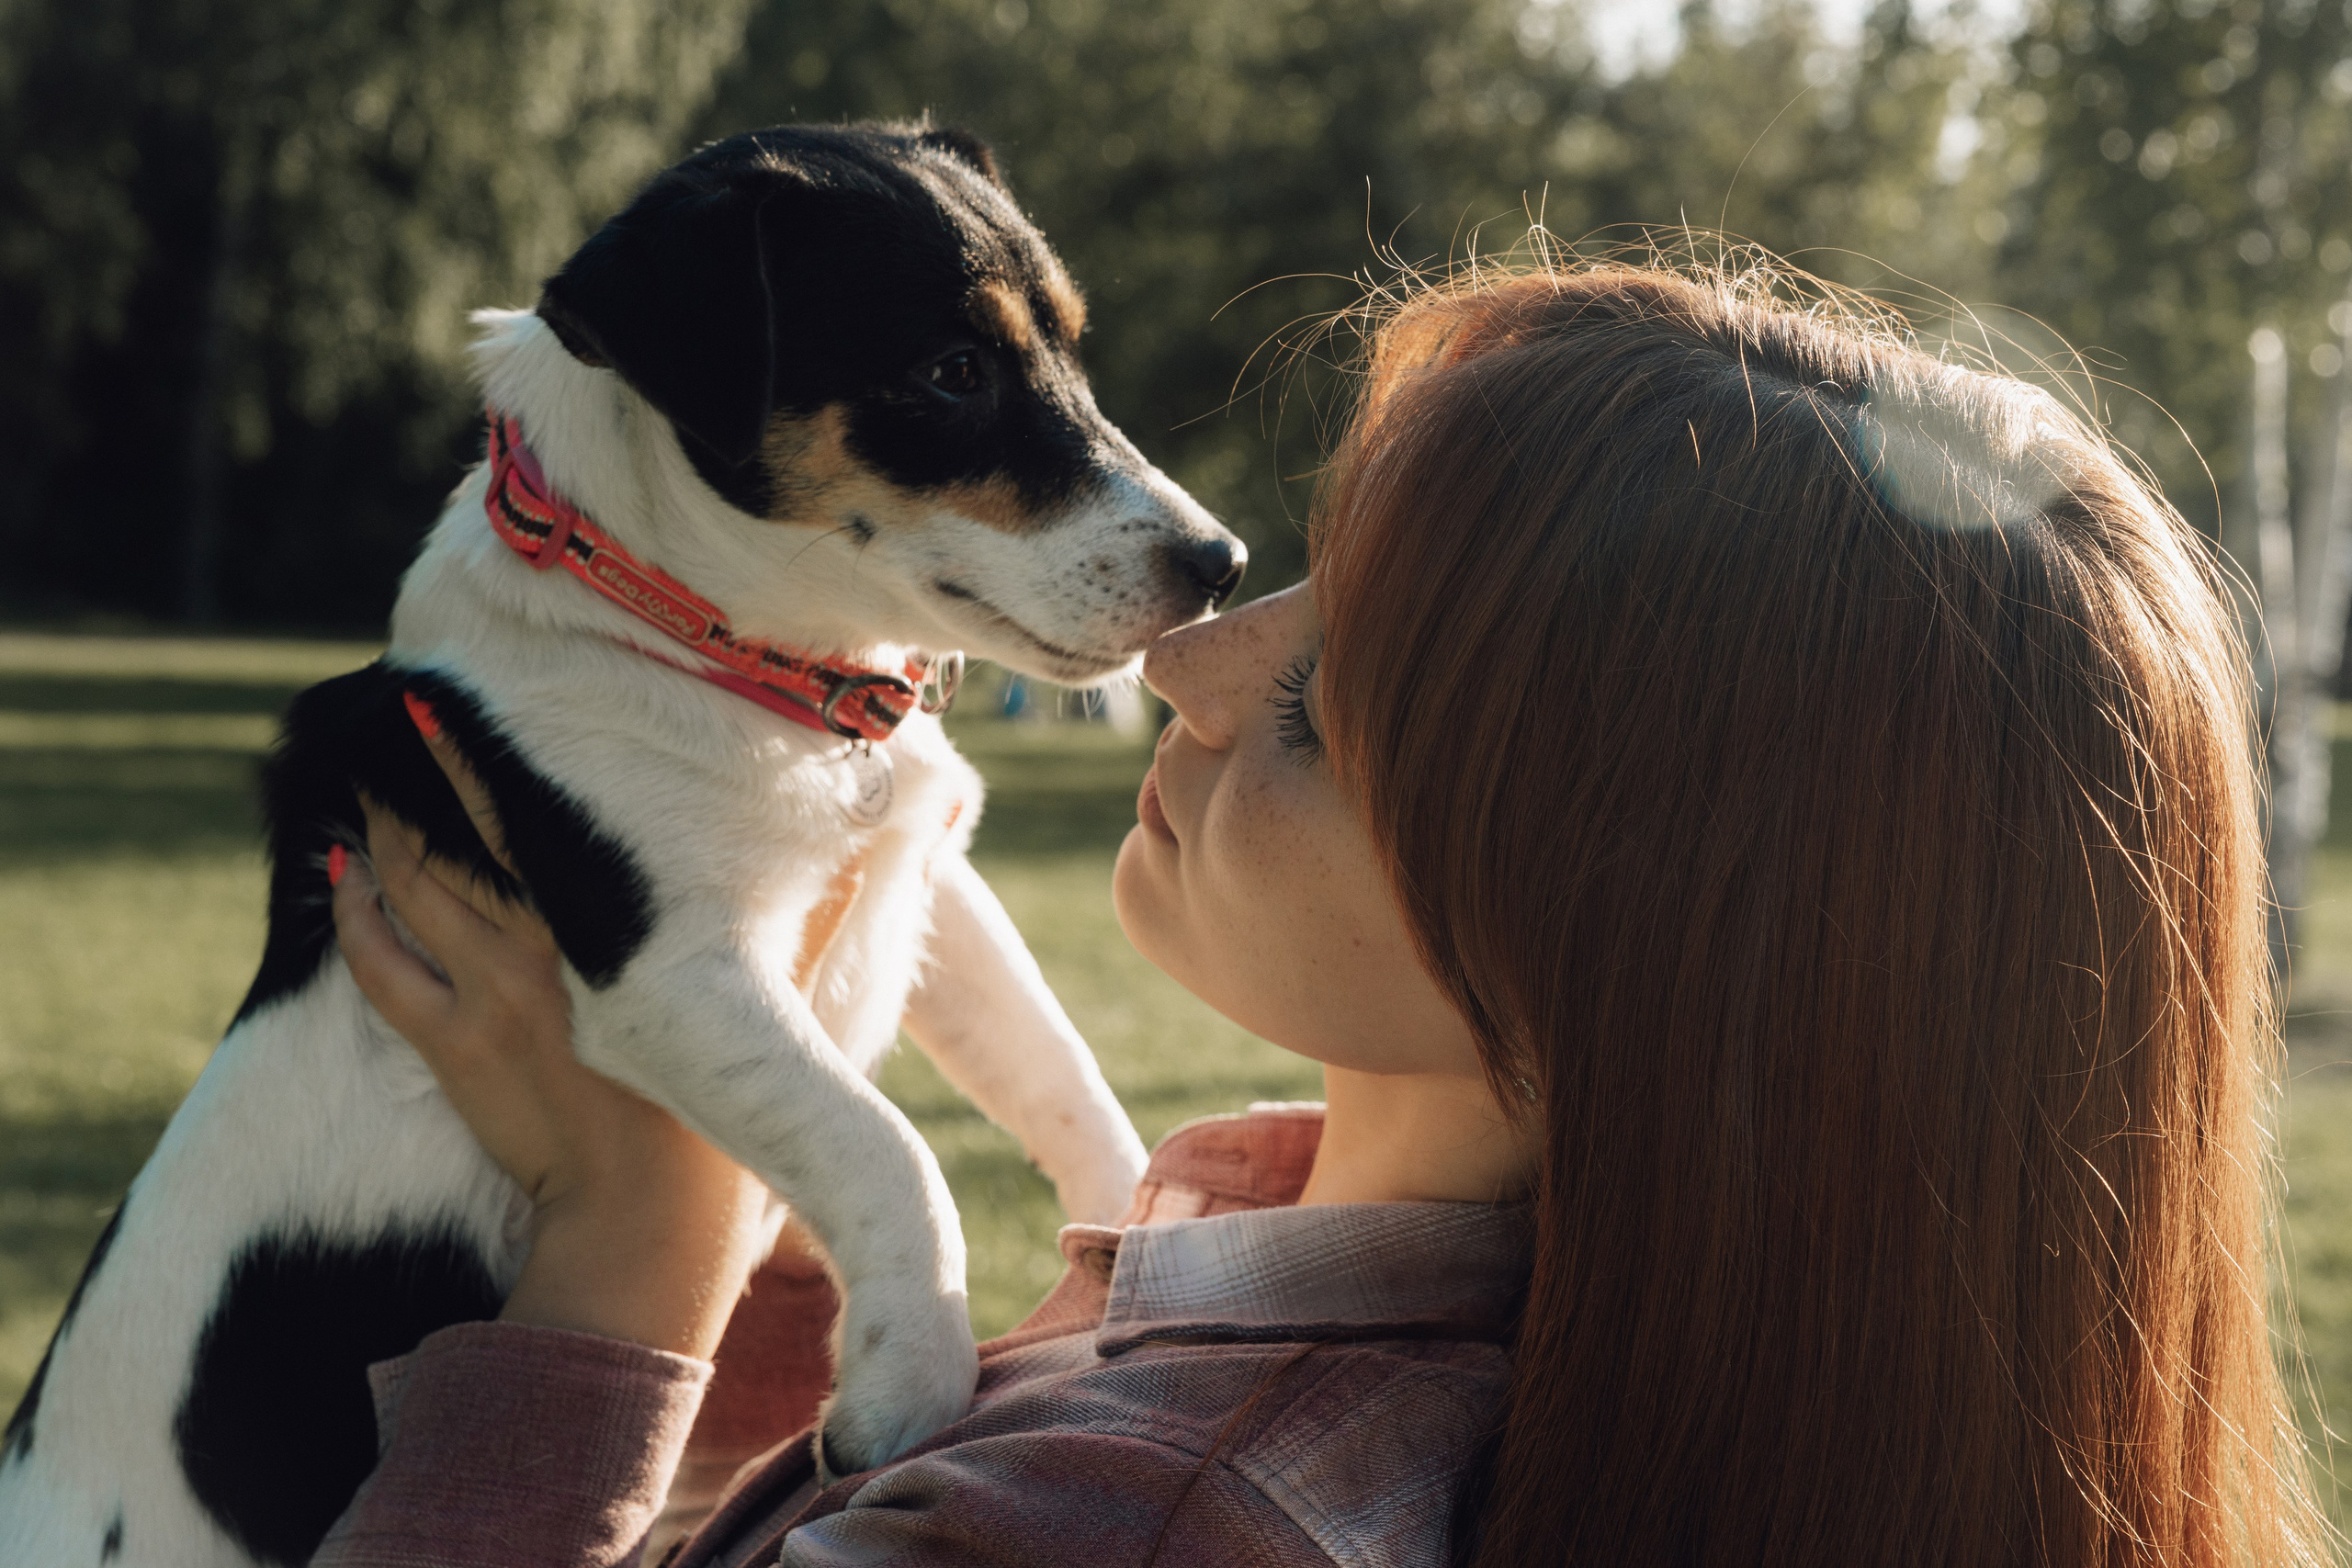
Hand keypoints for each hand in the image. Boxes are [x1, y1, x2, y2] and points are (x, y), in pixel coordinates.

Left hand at [331, 720, 771, 1358]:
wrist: (650, 1222)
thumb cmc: (726, 1116)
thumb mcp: (788, 1004)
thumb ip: (824, 918)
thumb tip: (879, 847)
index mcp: (613, 928)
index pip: (532, 817)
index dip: (480, 757)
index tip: (453, 699)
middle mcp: (540, 944)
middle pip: (457, 837)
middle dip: (422, 777)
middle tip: (404, 722)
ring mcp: (486, 995)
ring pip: (411, 888)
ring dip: (386, 833)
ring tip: (375, 787)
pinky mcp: (453, 1048)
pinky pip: (382, 966)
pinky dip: (355, 916)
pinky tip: (344, 877)